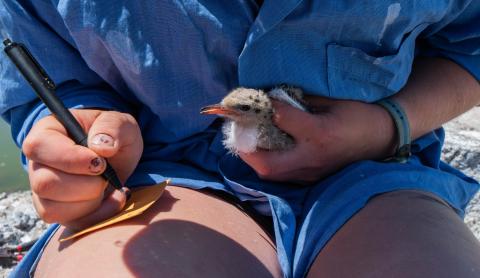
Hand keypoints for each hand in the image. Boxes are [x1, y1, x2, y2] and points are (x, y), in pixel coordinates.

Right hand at [23, 109, 142, 229]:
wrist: (119, 157)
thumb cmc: (114, 135)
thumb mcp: (121, 123)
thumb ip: (112, 127)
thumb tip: (101, 146)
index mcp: (47, 133)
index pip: (38, 147)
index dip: (69, 158)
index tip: (100, 162)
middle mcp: (39, 164)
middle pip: (45, 184)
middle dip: (85, 184)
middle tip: (106, 173)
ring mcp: (44, 191)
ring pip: (54, 209)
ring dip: (91, 201)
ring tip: (109, 185)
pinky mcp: (58, 211)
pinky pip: (70, 223)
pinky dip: (98, 216)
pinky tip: (113, 199)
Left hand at [239, 97, 396, 182]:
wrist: (383, 136)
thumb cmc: (359, 113)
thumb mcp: (333, 99)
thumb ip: (302, 100)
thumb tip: (274, 98)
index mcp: (319, 133)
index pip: (281, 120)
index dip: (266, 106)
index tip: (258, 98)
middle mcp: (312, 157)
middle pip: (267, 164)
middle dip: (246, 150)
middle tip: (238, 132)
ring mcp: (312, 172)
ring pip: (272, 175)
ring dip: (254, 159)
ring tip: (247, 141)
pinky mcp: (313, 178)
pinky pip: (283, 176)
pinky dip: (269, 164)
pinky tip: (265, 150)